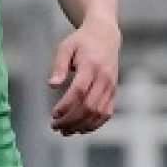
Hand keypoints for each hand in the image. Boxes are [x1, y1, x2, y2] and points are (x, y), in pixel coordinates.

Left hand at [48, 18, 119, 135]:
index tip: (53, 114)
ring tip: (64, 131)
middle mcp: (104, 77)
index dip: (66, 105)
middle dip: (71, 120)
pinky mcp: (114, 92)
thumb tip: (52, 85)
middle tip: (54, 126)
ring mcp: (111, 86)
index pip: (79, 90)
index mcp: (91, 65)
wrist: (105, 35)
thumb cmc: (81, 42)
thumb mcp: (65, 47)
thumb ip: (58, 66)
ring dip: (81, 125)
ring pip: (99, 112)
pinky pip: (107, 113)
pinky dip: (94, 124)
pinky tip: (80, 129)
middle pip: (89, 105)